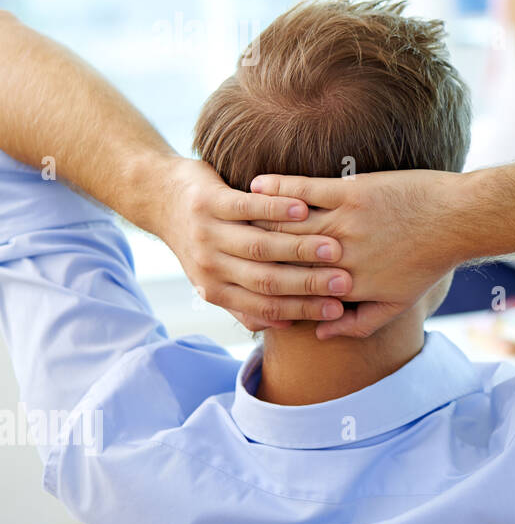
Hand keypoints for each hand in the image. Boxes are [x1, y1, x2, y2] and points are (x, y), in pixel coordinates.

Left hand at [157, 158, 351, 330]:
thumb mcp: (216, 278)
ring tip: (333, 248)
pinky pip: (246, 208)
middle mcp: (209, 267)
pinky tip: (303, 209)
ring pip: (259, 247)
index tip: (337, 309)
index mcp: (215, 290)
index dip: (302, 310)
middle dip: (308, 284)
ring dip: (299, 249)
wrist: (161, 199)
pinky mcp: (208, 203)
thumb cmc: (202, 240)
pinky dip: (275, 210)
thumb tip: (284, 325)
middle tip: (344, 282)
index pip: (265, 307)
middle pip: (266, 280)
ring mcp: (207, 234)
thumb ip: (246, 302)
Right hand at [249, 170, 466, 339]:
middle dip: (251, 250)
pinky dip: (277, 188)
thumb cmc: (429, 262)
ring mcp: (344, 223)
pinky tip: (257, 184)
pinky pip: (304, 190)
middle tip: (221, 241)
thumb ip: (359, 325)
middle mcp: (339, 257)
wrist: (458, 220)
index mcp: (347, 286)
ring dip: (255, 218)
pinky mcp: (352, 192)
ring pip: (287, 224)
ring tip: (231, 214)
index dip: (265, 284)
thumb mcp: (399, 304)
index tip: (242, 279)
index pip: (293, 288)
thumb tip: (321, 332)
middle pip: (282, 255)